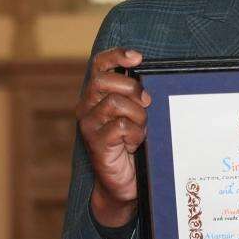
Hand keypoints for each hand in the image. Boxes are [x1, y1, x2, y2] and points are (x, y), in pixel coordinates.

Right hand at [76, 47, 151, 227]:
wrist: (124, 183)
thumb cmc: (133, 145)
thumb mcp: (137, 115)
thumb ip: (137, 96)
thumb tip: (151, 81)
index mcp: (97, 95)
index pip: (100, 65)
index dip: (116, 56)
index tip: (137, 57)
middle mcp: (87, 107)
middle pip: (104, 80)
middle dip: (131, 88)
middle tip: (146, 103)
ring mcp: (90, 125)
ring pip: (115, 103)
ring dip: (137, 115)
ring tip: (141, 129)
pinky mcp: (96, 143)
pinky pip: (120, 126)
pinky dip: (135, 133)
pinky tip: (135, 144)